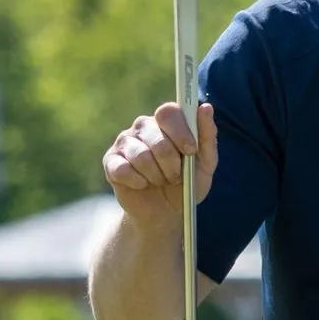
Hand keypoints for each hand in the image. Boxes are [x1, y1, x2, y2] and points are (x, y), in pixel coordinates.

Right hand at [103, 101, 216, 223]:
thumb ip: (208, 136)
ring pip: (141, 155)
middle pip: (157, 137)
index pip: (168, 112)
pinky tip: (143, 185)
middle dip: (171, 162)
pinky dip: (139, 182)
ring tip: (161, 181)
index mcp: (167, 121)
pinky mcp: (110, 161)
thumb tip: (206, 107)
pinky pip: (123, 169)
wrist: (165, 212)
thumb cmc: (188, 183)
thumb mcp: (206, 163)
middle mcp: (143, 126)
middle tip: (176, 176)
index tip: (190, 151)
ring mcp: (124, 142)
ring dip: (156, 175)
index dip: (181, 131)